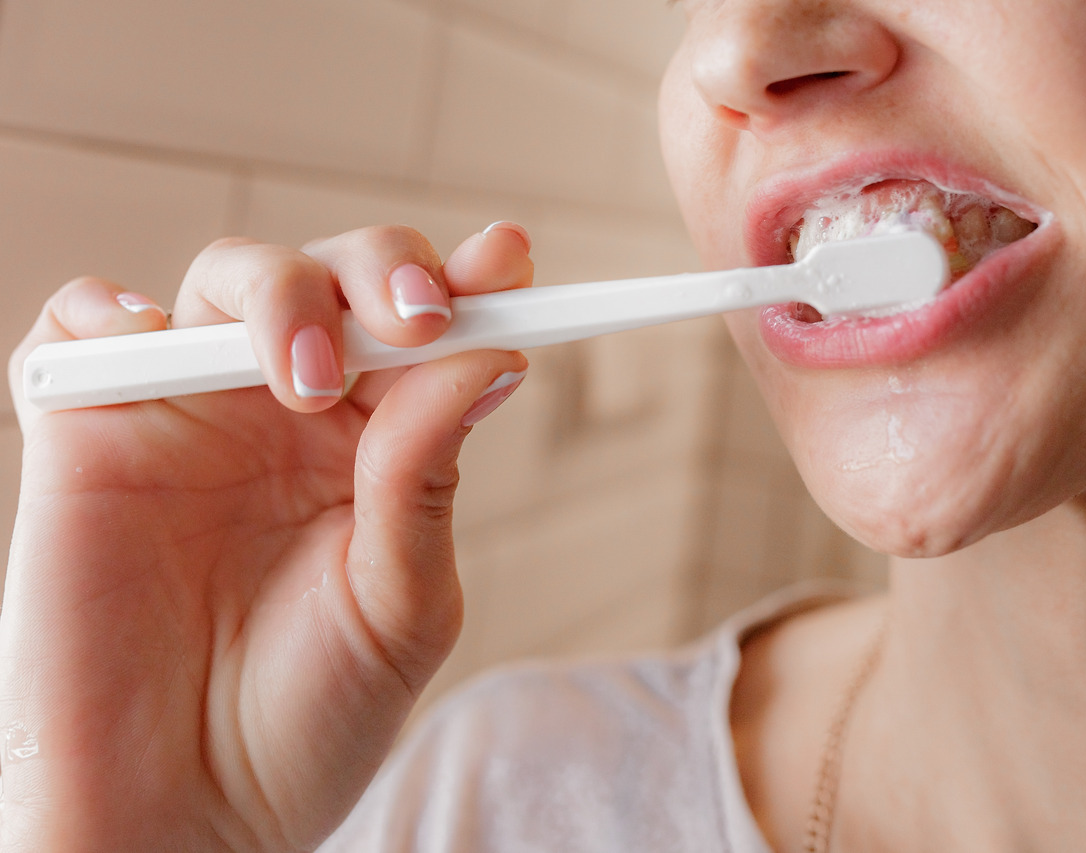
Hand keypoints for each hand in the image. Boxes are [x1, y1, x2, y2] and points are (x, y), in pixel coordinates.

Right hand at [0, 223, 533, 850]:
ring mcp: (189, 419)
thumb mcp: (399, 607)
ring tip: (308, 377)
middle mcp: (285, 417)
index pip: (423, 336)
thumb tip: (490, 359)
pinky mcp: (87, 440)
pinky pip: (79, 330)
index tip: (512, 259)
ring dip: (280, 295)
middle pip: (335, 279)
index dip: (467, 284)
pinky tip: (152, 337)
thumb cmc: (304, 722)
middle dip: (381, 274)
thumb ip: (425, 481)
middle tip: (418, 319)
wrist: (184, 817)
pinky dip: (106, 312)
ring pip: (228, 280)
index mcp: (372, 449)